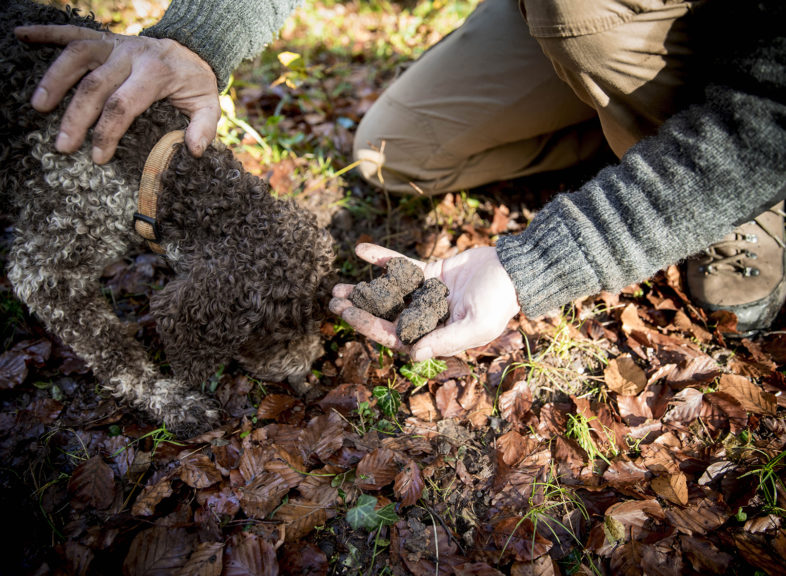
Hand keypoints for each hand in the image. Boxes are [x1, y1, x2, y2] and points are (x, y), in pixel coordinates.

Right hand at [14, 25, 220, 163]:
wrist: (193, 47)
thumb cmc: (194, 83)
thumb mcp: (208, 104)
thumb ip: (204, 127)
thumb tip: (195, 151)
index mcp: (156, 73)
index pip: (124, 105)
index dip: (108, 132)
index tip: (97, 156)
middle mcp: (131, 55)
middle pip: (95, 86)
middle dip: (76, 118)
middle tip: (63, 145)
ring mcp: (114, 44)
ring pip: (77, 56)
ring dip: (54, 80)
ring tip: (38, 107)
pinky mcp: (103, 37)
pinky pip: (71, 31)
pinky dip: (45, 32)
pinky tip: (21, 36)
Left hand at [330, 243, 520, 361]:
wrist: (515, 269)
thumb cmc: (499, 301)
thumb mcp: (476, 325)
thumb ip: (444, 340)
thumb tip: (412, 355)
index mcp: (436, 336)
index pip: (395, 335)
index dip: (369, 326)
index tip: (348, 315)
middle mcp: (427, 318)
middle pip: (385, 316)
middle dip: (359, 310)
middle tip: (332, 302)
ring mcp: (426, 296)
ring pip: (388, 294)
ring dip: (364, 290)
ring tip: (338, 287)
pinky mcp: (429, 273)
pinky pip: (401, 266)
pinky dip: (381, 258)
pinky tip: (360, 250)